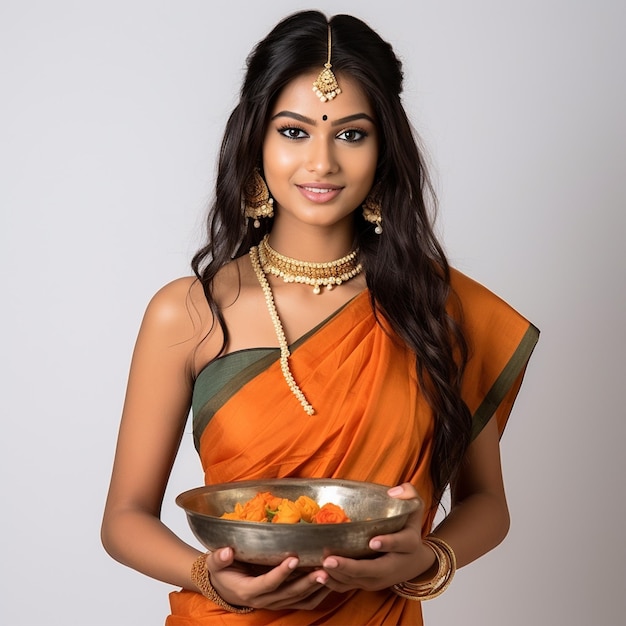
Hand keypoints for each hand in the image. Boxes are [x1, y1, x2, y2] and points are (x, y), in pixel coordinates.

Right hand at [205, 547, 332, 610]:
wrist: (224, 588)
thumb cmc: (222, 572)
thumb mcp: (215, 564)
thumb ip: (219, 558)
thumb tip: (226, 551)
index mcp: (248, 590)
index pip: (268, 583)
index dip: (281, 572)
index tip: (294, 558)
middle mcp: (264, 600)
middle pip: (289, 593)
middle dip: (307, 582)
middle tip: (323, 570)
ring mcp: (275, 602)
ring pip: (299, 599)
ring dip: (315, 588)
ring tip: (330, 574)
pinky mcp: (283, 601)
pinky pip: (304, 603)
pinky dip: (318, 594)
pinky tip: (330, 582)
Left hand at [319, 483, 435, 592]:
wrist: (415, 561)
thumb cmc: (409, 527)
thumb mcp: (415, 507)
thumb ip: (409, 493)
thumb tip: (392, 491)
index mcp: (408, 544)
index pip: (401, 544)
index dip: (388, 543)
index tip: (372, 541)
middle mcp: (393, 566)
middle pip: (373, 571)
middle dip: (349, 567)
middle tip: (329, 560)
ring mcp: (380, 578)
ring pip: (358, 581)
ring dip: (338, 576)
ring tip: (319, 568)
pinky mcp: (367, 584)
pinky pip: (350, 587)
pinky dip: (334, 584)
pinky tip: (318, 576)